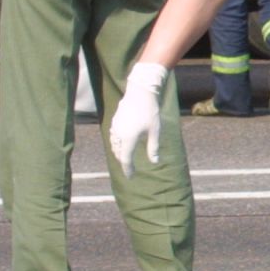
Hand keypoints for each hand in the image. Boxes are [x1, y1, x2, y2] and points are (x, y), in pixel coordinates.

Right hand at [109, 61, 168, 175]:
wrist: (140, 93)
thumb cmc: (150, 112)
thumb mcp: (155, 131)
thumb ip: (153, 148)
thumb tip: (154, 162)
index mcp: (128, 139)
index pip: (126, 159)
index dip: (128, 170)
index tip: (130, 177)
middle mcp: (119, 135)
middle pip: (118, 153)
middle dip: (124, 162)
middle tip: (130, 169)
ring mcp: (115, 127)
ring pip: (114, 145)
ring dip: (119, 153)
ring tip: (126, 158)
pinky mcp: (115, 121)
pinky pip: (113, 137)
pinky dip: (117, 144)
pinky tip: (123, 143)